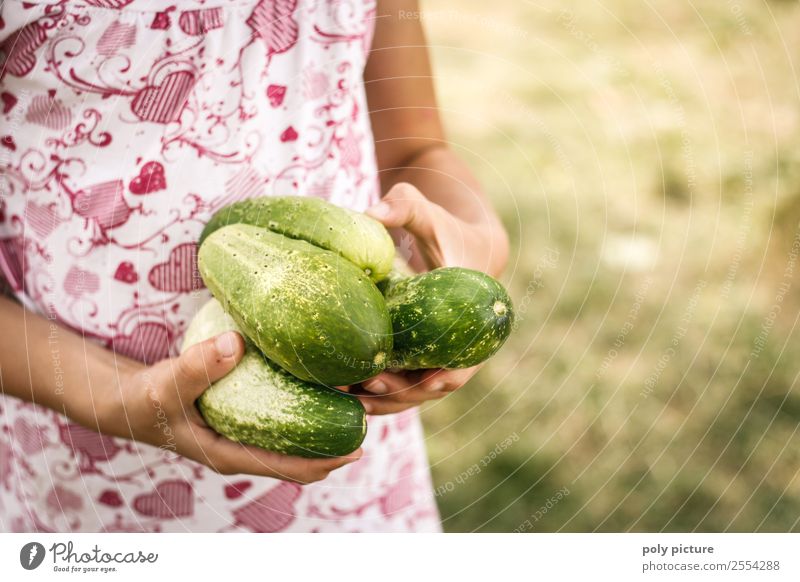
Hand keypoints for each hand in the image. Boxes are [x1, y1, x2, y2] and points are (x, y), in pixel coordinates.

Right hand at [68, 332, 360, 482]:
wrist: (127, 399)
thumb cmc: (144, 400)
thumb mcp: (165, 385)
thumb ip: (196, 367)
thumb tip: (235, 343)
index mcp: (231, 454)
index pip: (289, 466)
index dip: (326, 460)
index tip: (359, 448)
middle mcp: (246, 446)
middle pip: (302, 452)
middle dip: (337, 439)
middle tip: (371, 412)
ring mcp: (246, 431)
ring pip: (296, 432)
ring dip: (327, 419)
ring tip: (359, 394)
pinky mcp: (244, 412)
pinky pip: (283, 413)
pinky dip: (306, 402)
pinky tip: (322, 380)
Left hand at [358, 182, 502, 414]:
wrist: (457, 243)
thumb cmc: (442, 227)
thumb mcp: (426, 212)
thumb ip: (405, 206)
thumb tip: (373, 212)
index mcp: (471, 311)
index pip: (465, 355)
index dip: (447, 373)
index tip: (424, 384)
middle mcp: (460, 339)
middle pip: (437, 382)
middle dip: (405, 393)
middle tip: (367, 391)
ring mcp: (440, 350)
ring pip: (418, 388)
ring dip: (389, 400)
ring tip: (352, 401)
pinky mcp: (421, 353)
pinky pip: (405, 380)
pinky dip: (382, 390)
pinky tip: (350, 393)